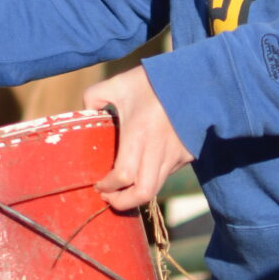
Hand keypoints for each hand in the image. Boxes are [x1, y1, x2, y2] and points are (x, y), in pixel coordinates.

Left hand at [83, 64, 190, 210]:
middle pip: (143, 193)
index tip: (98, 185)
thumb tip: (84, 112)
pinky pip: (168, 173)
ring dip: (139, 191)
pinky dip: (154, 176)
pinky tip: (145, 165)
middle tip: (111, 198)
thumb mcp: (118, 83)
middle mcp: (159, 149)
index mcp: (138, 133)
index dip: (108, 187)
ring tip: (125, 186)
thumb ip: (94, 96)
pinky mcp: (188, 154)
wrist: (194, 77)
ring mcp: (176, 154)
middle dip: (124, 202)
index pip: (122, 176)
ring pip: (157, 186)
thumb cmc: (152, 80)